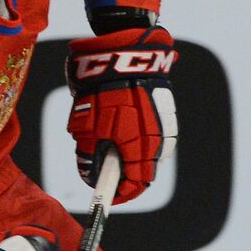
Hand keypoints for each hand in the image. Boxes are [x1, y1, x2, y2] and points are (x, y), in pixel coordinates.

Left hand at [65, 27, 176, 203]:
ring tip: (105, 140)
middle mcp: (159, 140)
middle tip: (101, 168)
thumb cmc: (102, 92)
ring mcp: (166, 123)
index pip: (136, 185)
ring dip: (128, 152)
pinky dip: (135, 135)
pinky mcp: (165, 109)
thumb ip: (88, 157)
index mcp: (141, 149)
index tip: (106, 196)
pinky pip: (152, 132)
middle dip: (122, 172)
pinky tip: (118, 123)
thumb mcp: (85, 128)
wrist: (123, 54)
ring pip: (148, 150)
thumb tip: (89, 175)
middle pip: (143, 169)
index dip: (119, 194)